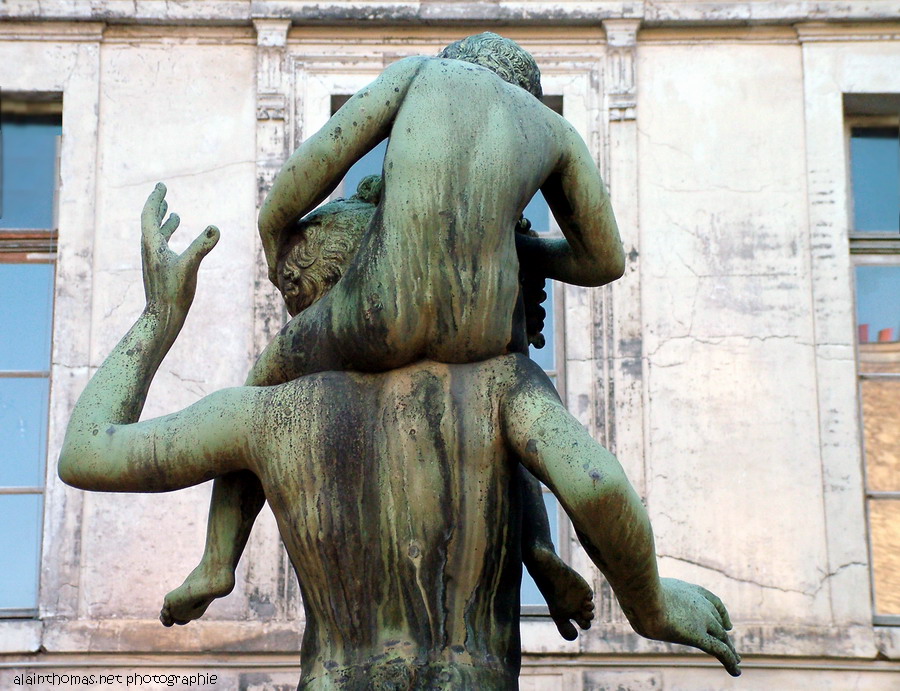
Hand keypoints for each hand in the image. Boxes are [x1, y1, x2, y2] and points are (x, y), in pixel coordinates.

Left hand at [141, 183, 218, 316]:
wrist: (163, 317)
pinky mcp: (159, 270)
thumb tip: (215, 228)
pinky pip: (161, 247)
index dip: (155, 199)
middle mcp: (149, 250)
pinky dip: (169, 238)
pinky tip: (178, 243)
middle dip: (157, 206)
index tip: (161, 186)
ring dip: (164, 222)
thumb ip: (201, 246)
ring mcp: (153, 260)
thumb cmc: (174, 292)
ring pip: (156, 235)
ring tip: (173, 214)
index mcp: (152, 244)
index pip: (149, 214)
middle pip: (150, 221)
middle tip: (162, 193)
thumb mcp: (190, 266)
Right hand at [639, 578, 740, 676]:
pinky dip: (730, 660)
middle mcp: (700, 604)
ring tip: (736, 660)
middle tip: (730, 641)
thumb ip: (645, 597)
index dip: (720, 613)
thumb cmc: (637, 592)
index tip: (727, 623)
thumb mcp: (643, 592)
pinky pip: (720, 650)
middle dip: (724, 632)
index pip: (711, 601)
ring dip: (730, 649)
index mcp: (688, 590)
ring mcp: (702, 619)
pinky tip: (736, 670)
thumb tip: (632, 601)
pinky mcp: (699, 635)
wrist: (643, 596)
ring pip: (721, 637)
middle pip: (717, 620)